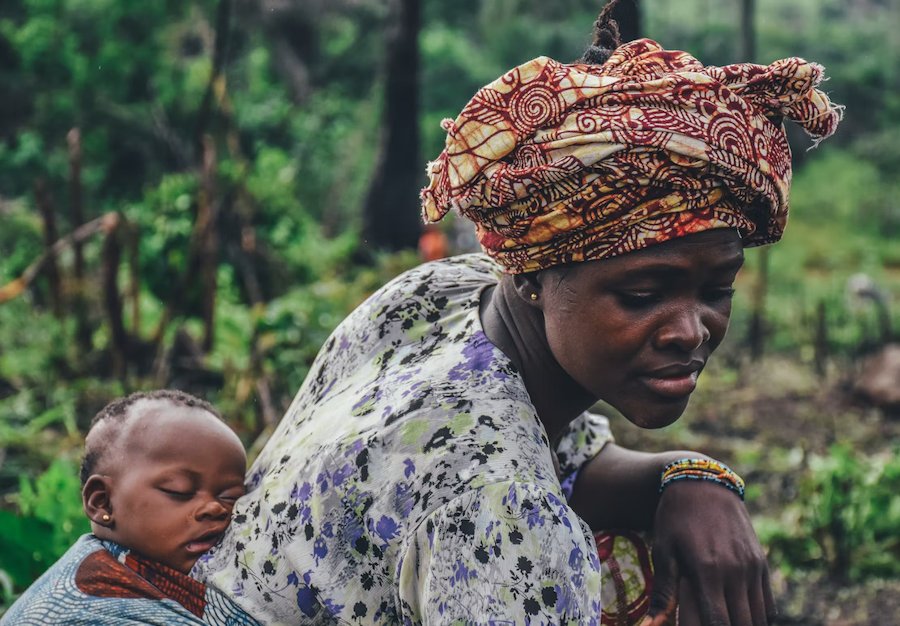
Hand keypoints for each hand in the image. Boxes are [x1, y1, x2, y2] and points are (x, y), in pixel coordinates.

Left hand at [641, 480, 775, 625]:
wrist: (702, 483)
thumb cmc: (675, 519)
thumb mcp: (663, 551)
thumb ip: (663, 592)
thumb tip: (650, 625)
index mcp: (707, 570)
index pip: (717, 623)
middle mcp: (735, 571)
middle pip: (741, 624)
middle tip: (709, 621)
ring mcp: (752, 567)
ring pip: (758, 618)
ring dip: (743, 624)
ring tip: (724, 620)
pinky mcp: (761, 562)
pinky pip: (768, 604)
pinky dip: (758, 617)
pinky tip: (740, 616)